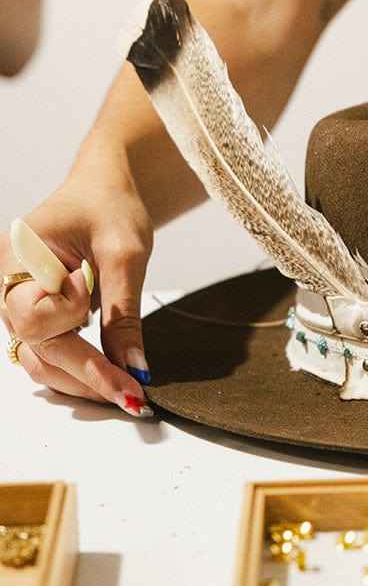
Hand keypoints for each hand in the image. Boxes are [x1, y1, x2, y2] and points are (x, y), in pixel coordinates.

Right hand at [1, 142, 154, 413]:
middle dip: (86, 372)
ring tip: (127, 393)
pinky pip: (50, 354)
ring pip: (40, 359)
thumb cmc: (110, 207)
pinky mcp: (38, 316)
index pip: (31, 315)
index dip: (68, 322)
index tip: (102, 313)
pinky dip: (79, 371)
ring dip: (81, 380)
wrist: (105, 190)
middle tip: (134, 396)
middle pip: (36, 345)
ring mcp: (20, 302)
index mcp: (18, 256)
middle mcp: (8, 284)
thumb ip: (125, 314)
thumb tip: (136, 369)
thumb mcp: (125, 255)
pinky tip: (113, 380)